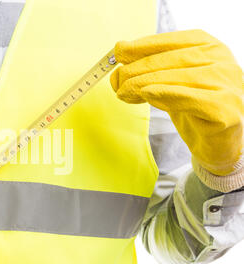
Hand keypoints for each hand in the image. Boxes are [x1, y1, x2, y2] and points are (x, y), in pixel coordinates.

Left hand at [111, 30, 242, 175]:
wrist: (217, 143)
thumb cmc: (192, 110)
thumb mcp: (169, 84)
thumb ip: (151, 71)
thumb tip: (119, 59)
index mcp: (209, 47)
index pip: (171, 41)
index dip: (142, 46)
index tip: (118, 53)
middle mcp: (221, 60)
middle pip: (170, 60)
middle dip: (137, 69)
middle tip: (116, 81)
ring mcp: (226, 83)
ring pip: (176, 78)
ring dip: (142, 84)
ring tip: (122, 92)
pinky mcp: (224, 109)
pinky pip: (189, 98)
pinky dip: (165, 94)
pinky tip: (146, 94)